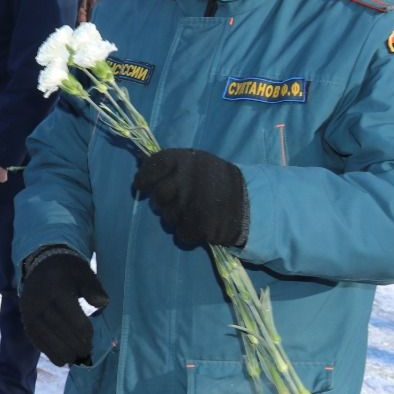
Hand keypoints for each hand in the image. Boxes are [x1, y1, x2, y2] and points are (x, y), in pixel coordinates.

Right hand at [18, 248, 109, 366]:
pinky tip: (60, 358)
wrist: (41, 264)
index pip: (73, 319)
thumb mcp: (84, 273)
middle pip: (60, 331)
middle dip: (74, 345)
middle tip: (85, 352)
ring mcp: (30, 312)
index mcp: (57, 290)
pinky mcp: (26, 320)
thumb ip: (93, 288)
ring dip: (61, 352)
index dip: (85, 333)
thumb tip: (103, 303)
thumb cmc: (67, 271)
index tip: (91, 339)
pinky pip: (36, 340)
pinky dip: (48, 351)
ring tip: (74, 358)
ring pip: (46, 338)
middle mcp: (40, 302)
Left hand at [133, 148, 247, 247]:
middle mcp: (186, 180)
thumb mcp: (199, 163)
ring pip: (167, 218)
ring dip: (176, 218)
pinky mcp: (199, 227)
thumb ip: (173, 165)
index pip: (153, 165)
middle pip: (158, 197)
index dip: (144, 176)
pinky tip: (200, 225)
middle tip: (174, 202)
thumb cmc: (220, 181)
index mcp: (186, 160)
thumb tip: (141, 167)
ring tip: (194, 212)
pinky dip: (188, 232)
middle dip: (162, 202)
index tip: (141, 184)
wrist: (252, 203)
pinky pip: (180, 234)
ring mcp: (191, 204)